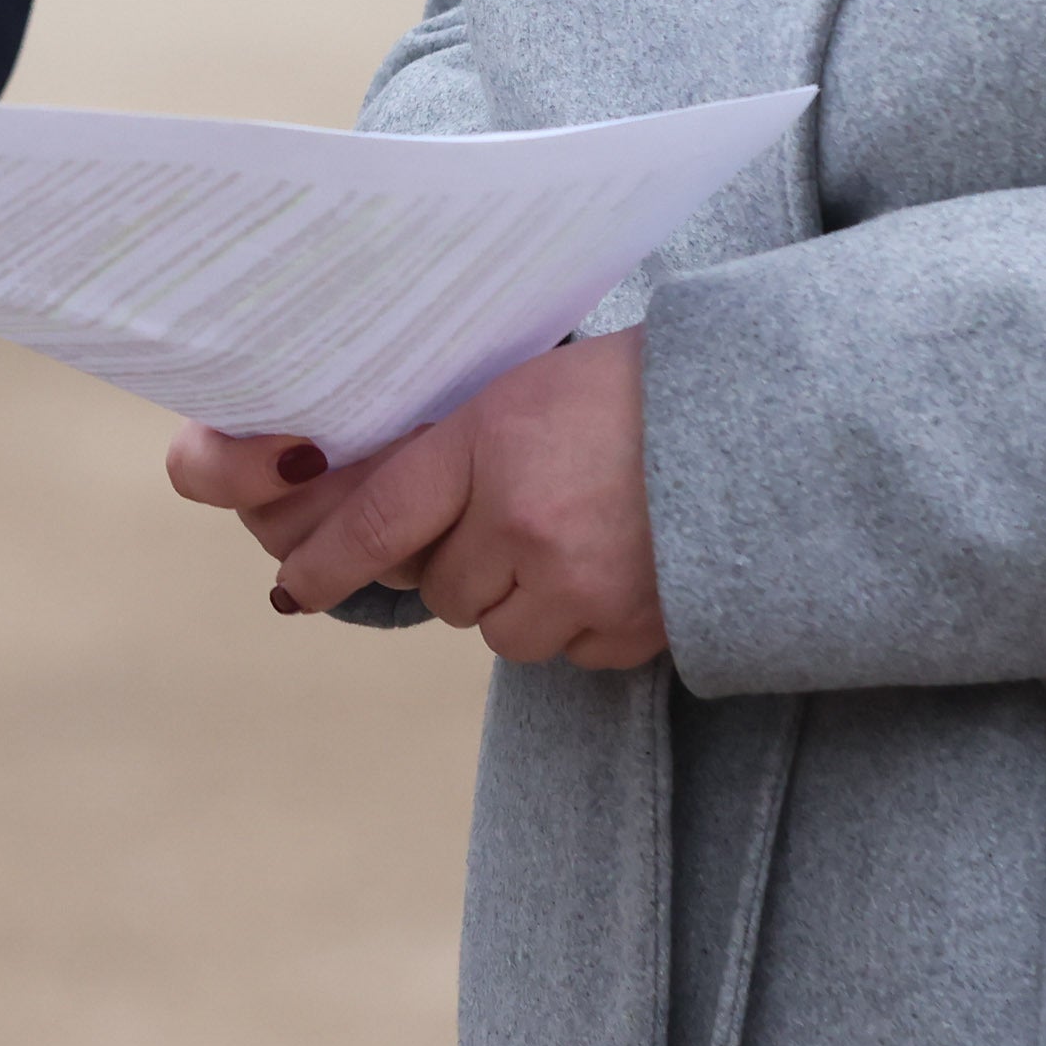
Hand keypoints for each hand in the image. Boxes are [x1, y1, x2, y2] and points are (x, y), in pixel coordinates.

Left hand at [169, 336, 668, 670]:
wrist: (752, 419)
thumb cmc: (631, 392)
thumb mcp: (523, 393)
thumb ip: (457, 454)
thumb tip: (392, 528)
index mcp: (487, 444)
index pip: (378, 522)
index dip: (327, 565)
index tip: (293, 591)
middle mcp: (521, 522)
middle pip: (444, 590)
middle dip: (466, 568)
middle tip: (517, 522)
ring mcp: (578, 584)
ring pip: (503, 632)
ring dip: (523, 601)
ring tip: (574, 540)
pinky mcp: (631, 629)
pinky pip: (571, 653)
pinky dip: (582, 622)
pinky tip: (617, 564)